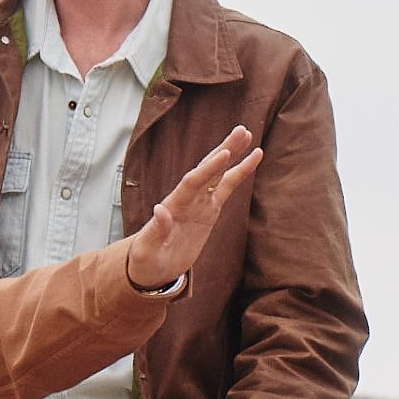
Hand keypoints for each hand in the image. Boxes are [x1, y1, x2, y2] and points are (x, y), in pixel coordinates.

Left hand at [120, 126, 262, 291]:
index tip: (225, 153)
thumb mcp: (147, 251)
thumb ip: (155, 231)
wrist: (153, 269)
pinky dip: (239, 173)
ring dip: (232, 153)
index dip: (208, 169)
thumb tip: (160, 209)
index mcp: (173, 206)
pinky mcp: (209, 210)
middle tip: (241, 130)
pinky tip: (253, 158)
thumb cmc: (145, 261)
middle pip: (207, 169)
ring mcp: (199, 203)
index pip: (193, 183)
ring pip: (219, 173)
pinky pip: (227, 187)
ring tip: (247, 133)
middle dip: (224, 150)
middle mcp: (186, 199)